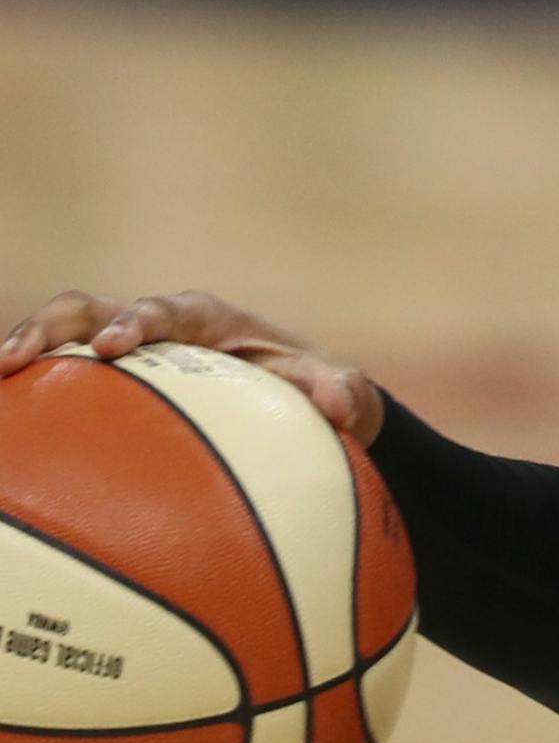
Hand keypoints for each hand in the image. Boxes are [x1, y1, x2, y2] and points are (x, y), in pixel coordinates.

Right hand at [0, 289, 383, 443]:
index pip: (166, 310)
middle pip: (94, 308)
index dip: (136, 321)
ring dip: (26, 349)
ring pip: (65, 336)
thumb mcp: (340, 391)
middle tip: (16, 359)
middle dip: (55, 326)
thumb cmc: (317, 388)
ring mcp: (130, 352)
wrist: (302, 398)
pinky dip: (33, 393)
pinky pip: (64, 382)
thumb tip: (337, 402)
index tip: (113, 346)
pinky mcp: (113, 381)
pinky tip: (8, 433)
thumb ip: (341, 392)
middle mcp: (161, 326)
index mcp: (209, 319)